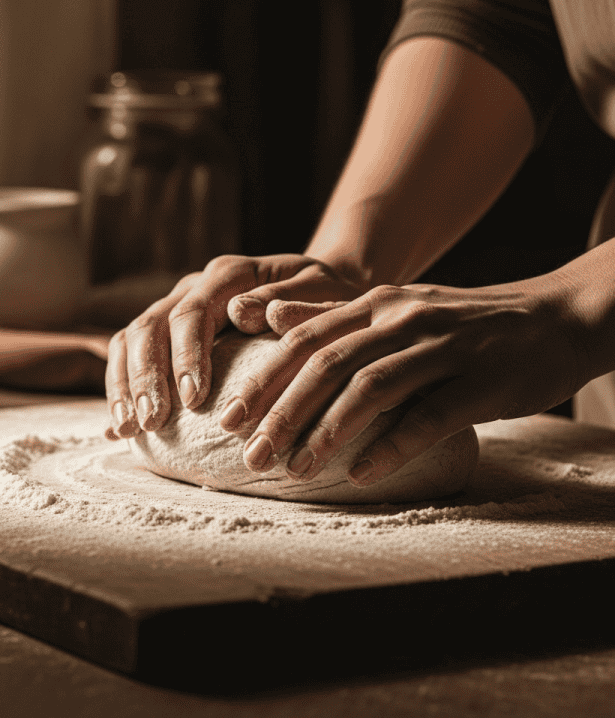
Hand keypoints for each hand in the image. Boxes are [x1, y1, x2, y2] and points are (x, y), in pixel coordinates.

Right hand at [104, 254, 361, 437]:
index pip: (194, 312)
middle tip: (153, 421)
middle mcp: (194, 286)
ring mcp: (175, 307)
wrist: (315, 293)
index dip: (188, 355)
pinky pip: (128, 354)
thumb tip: (244, 312)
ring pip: (131, 338)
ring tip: (130, 428)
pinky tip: (119, 427)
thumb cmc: (326, 297)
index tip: (195, 399)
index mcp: (230, 274)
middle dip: (148, 376)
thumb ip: (294, 301)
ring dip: (126, 384)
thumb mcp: (326, 292)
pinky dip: (120, 387)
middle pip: (151, 325)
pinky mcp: (167, 332)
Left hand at [218, 276, 590, 486]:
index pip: (303, 340)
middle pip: (328, 364)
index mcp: (375, 304)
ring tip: (295, 470)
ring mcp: (442, 348)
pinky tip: (361, 473)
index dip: (262, 379)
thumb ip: (332, 315)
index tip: (227, 419)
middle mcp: (401, 319)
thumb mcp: (394, 309)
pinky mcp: (481, 381)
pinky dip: (391, 444)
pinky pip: (429, 416)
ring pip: (372, 387)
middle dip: (283, 412)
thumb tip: (270, 317)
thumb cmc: (458, 324)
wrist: (550, 319)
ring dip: (328, 431)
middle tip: (250, 456)